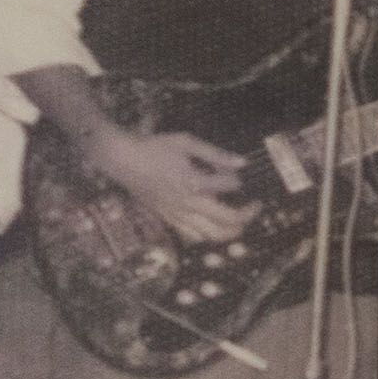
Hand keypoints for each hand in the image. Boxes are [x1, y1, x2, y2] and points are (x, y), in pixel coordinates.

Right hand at [90, 126, 249, 243]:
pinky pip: (192, 236)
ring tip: (240, 223)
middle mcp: (188, 203)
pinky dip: (208, 235)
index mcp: (194, 182)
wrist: (122, 159)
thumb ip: (215, 154)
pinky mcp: (168, 219)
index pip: (230, 186)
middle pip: (228, 220)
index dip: (239, 180)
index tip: (240, 174)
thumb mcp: (186, 142)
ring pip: (212, 235)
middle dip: (247, 215)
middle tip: (256, 206)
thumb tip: (243, 162)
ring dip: (231, 231)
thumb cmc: (154, 147)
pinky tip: (213, 226)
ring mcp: (177, 214)